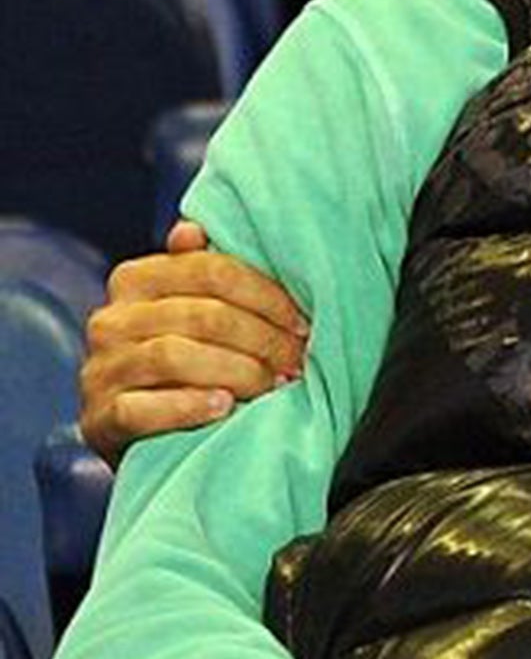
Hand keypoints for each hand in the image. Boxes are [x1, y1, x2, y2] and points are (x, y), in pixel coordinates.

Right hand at [79, 220, 309, 463]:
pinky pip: (143, 409)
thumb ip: (201, 270)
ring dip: (237, 371)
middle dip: (262, 339)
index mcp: (136, 278)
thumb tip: (193, 228)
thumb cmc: (184, 360)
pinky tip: (224, 407)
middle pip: (202, 315)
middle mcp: (111, 320)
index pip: (212, 270)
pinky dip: (189, 406)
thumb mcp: (192, 309)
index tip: (303, 323)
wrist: (142, 431)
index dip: (267, 296)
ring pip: (175, 356)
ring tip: (272, 385)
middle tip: (296, 361)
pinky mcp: (98, 418)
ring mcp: (101, 370)